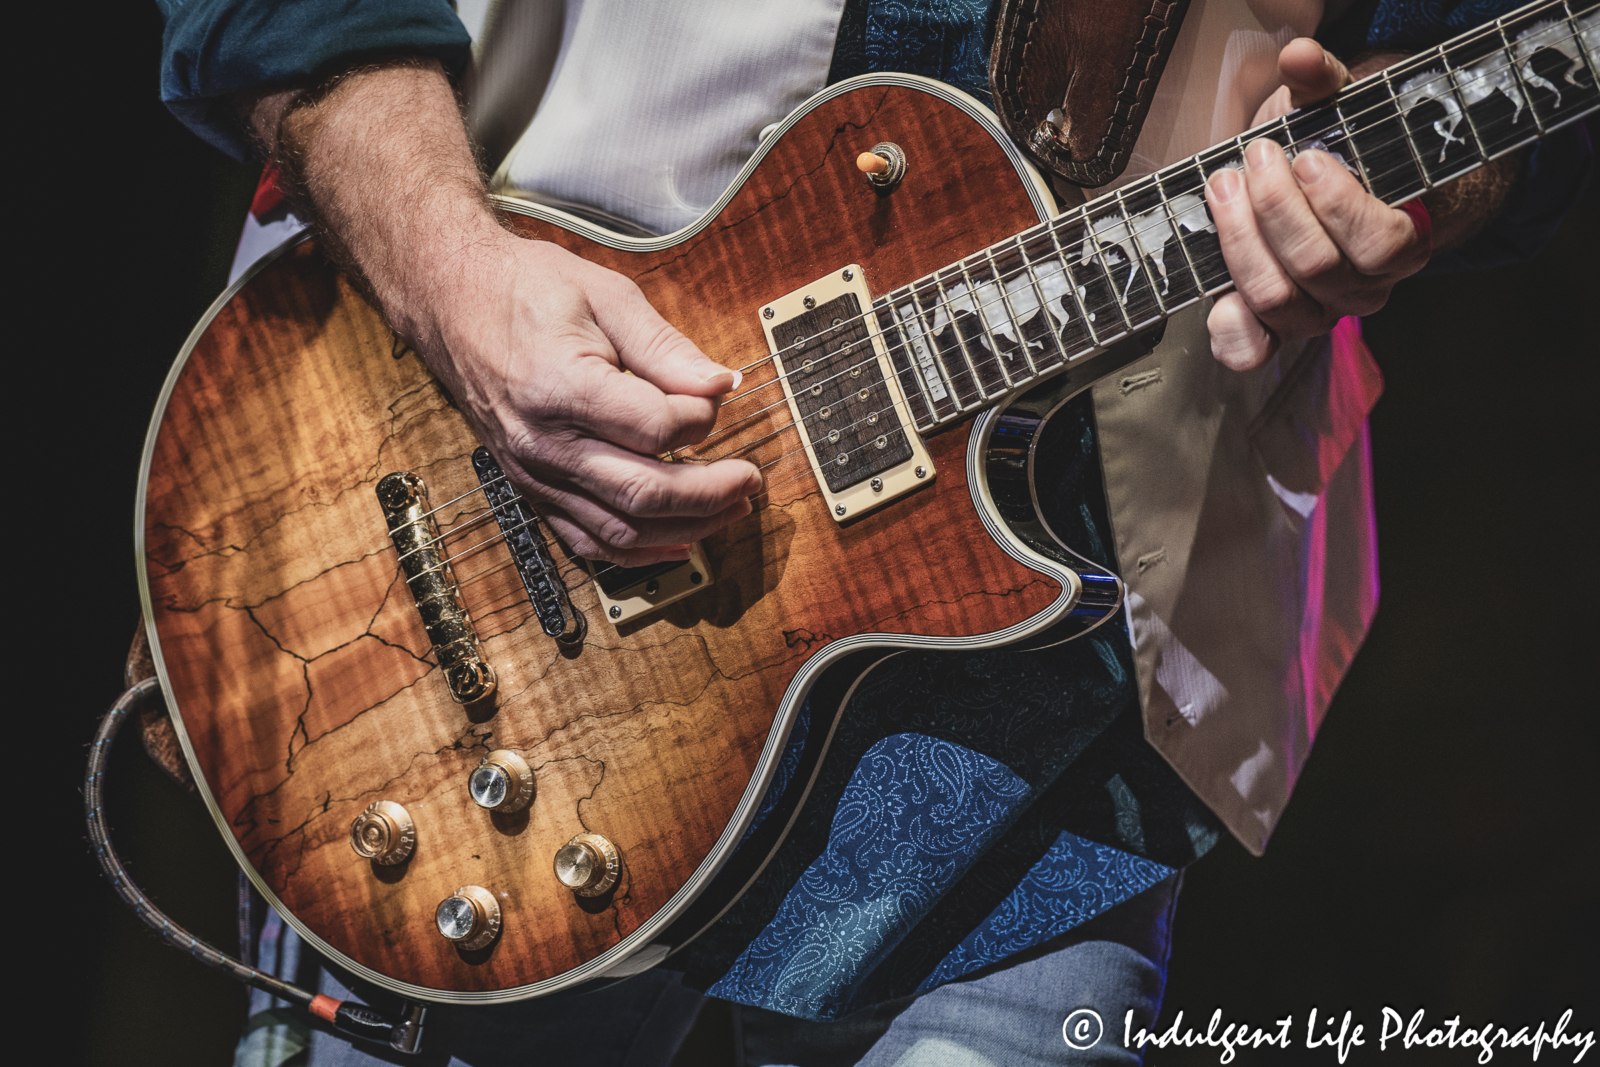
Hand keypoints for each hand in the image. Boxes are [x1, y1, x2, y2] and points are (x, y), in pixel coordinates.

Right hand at [415, 234, 761, 566]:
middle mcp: (542, 441)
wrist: (451, 300)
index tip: (716, 397)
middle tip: (751, 478)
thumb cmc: (523, 290)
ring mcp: (533, 472)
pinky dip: (637, 551)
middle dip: (711, 491)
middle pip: (644, 490)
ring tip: (732, 510)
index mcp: (560, 386)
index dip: (700, 419)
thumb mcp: (605, 295)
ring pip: (621, 527)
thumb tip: (719, 385)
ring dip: (687, 526)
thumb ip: (665, 346)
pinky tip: (679, 542)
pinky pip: (586, 540)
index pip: (655, 429)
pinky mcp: (531, 487)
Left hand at [1204, 39, 1428, 369]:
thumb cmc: (1333, 156)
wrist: (1320, 195)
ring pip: (1276, 299)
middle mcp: (1361, 290)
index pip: (1379, 243)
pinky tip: (1216, 296)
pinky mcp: (1270, 330)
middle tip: (1253, 160)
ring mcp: (1315, 314)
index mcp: (1398, 244)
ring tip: (1224, 188)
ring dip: (1240, 240)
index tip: (1308, 158)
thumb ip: (1323, 84)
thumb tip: (1300, 56)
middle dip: (1275, 209)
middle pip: (1315, 268)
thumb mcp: (1334, 114)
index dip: (1338, 203)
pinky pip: (1251, 350)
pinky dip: (1229, 328)